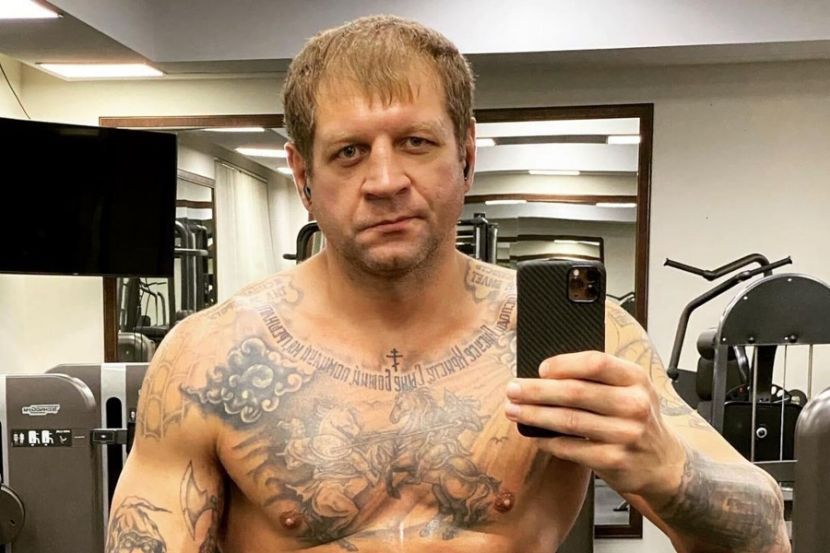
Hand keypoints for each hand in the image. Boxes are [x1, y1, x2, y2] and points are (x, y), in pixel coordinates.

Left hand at [504, 351, 686, 501]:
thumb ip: (598, 378)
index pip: (596, 363)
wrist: (663, 463)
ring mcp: (626, 434)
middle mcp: (634, 405)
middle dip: (536, 390)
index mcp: (636, 379)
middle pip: (575, 392)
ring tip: (513, 410)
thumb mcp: (630, 389)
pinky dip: (548, 441)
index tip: (539, 369)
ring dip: (534, 415)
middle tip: (512, 389)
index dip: (563, 364)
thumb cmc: (635, 418)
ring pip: (568, 421)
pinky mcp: (615, 461)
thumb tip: (546, 372)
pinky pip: (571, 448)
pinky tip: (534, 434)